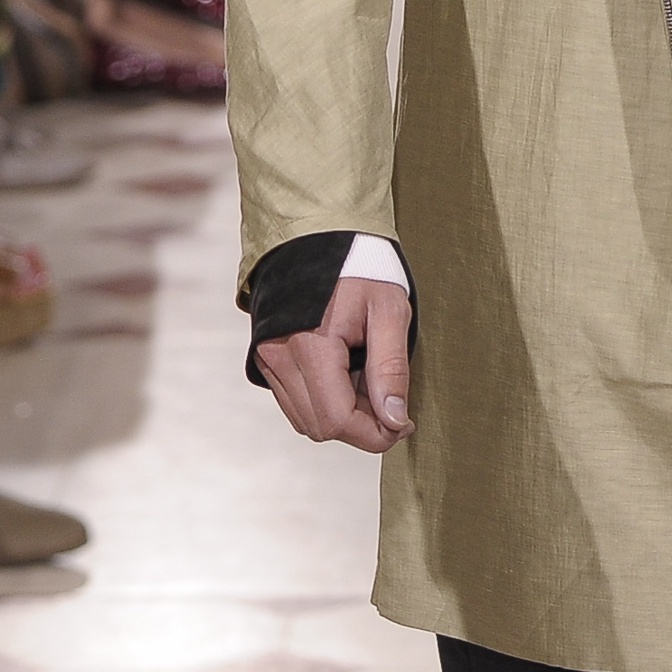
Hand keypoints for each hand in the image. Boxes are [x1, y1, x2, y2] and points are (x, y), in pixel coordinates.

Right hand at [257, 274, 412, 452]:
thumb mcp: (390, 311)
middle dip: (362, 426)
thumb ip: (392, 368)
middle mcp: (279, 356)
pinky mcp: (267, 360)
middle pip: (320, 427)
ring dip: (342, 415)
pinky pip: (295, 403)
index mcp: (310, 344)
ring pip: (306, 420)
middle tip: (391, 399)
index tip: (404, 422)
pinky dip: (324, 402)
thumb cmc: (359, 268)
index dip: (375, 434)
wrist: (319, 238)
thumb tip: (394, 420)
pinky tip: (346, 375)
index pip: (337, 420)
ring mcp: (268, 359)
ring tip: (367, 379)